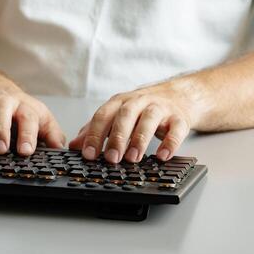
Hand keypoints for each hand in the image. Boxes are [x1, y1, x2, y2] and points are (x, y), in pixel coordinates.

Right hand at [0, 84, 64, 155]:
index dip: (27, 134)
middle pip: (2, 107)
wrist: (0, 93)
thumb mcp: (43, 122)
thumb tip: (60, 150)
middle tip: (0, 150)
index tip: (25, 151)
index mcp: (25, 105)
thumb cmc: (23, 113)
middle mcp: (4, 100)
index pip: (28, 116)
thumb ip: (52, 136)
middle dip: (0, 128)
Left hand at [69, 81, 202, 162]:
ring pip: (149, 119)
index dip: (94, 134)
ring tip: (133, 158)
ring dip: (140, 139)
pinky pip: (176, 129)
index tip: (88, 154)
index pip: (103, 115)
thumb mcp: (116, 115)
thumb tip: (74, 146)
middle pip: (125, 115)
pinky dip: (170, 142)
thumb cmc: (141, 109)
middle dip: (117, 137)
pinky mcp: (179, 118)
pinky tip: (163, 156)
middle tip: (111, 158)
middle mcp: (138, 101)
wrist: (178, 96)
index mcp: (119, 102)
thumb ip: (95, 129)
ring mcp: (160, 108)